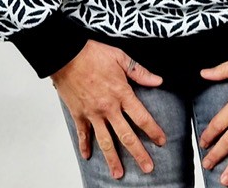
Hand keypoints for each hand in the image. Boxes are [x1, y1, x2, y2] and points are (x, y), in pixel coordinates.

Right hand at [50, 39, 165, 178]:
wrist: (66, 55)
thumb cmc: (93, 53)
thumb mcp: (120, 57)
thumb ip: (139, 72)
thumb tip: (158, 81)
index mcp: (121, 93)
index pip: (141, 117)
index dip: (153, 130)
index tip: (161, 141)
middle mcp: (108, 107)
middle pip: (126, 135)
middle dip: (138, 153)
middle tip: (148, 167)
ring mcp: (92, 113)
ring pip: (105, 141)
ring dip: (112, 159)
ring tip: (119, 174)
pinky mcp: (78, 114)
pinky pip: (83, 134)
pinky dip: (84, 145)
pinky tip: (87, 157)